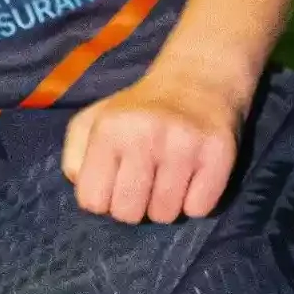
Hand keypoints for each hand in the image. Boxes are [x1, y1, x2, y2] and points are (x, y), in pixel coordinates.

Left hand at [62, 60, 247, 224]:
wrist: (198, 78)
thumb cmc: (140, 109)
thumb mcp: (95, 119)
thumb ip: (75, 155)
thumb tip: (82, 186)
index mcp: (109, 129)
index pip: (92, 201)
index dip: (104, 198)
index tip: (117, 181)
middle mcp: (145, 135)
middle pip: (128, 214)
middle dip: (135, 205)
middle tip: (145, 182)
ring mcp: (184, 145)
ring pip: (165, 215)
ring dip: (166, 204)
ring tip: (170, 178)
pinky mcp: (218, 154)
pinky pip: (198, 209)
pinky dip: (196, 201)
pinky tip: (194, 177)